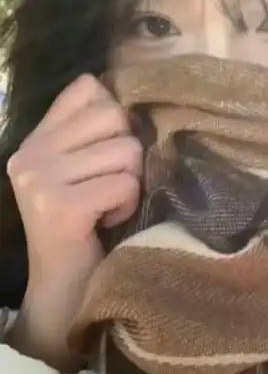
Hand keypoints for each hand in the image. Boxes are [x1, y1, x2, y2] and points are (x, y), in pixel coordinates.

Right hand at [6, 73, 142, 370]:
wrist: (64, 285)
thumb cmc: (85, 223)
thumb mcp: (82, 169)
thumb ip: (94, 132)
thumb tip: (125, 93)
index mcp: (36, 138)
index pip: (87, 87)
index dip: (113, 113)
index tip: (108, 147)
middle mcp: (31, 153)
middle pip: (115, 116)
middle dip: (128, 153)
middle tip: (110, 182)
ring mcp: (41, 179)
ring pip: (127, 151)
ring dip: (130, 183)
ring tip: (108, 204)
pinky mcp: (61, 206)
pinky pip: (125, 184)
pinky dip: (128, 204)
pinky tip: (107, 219)